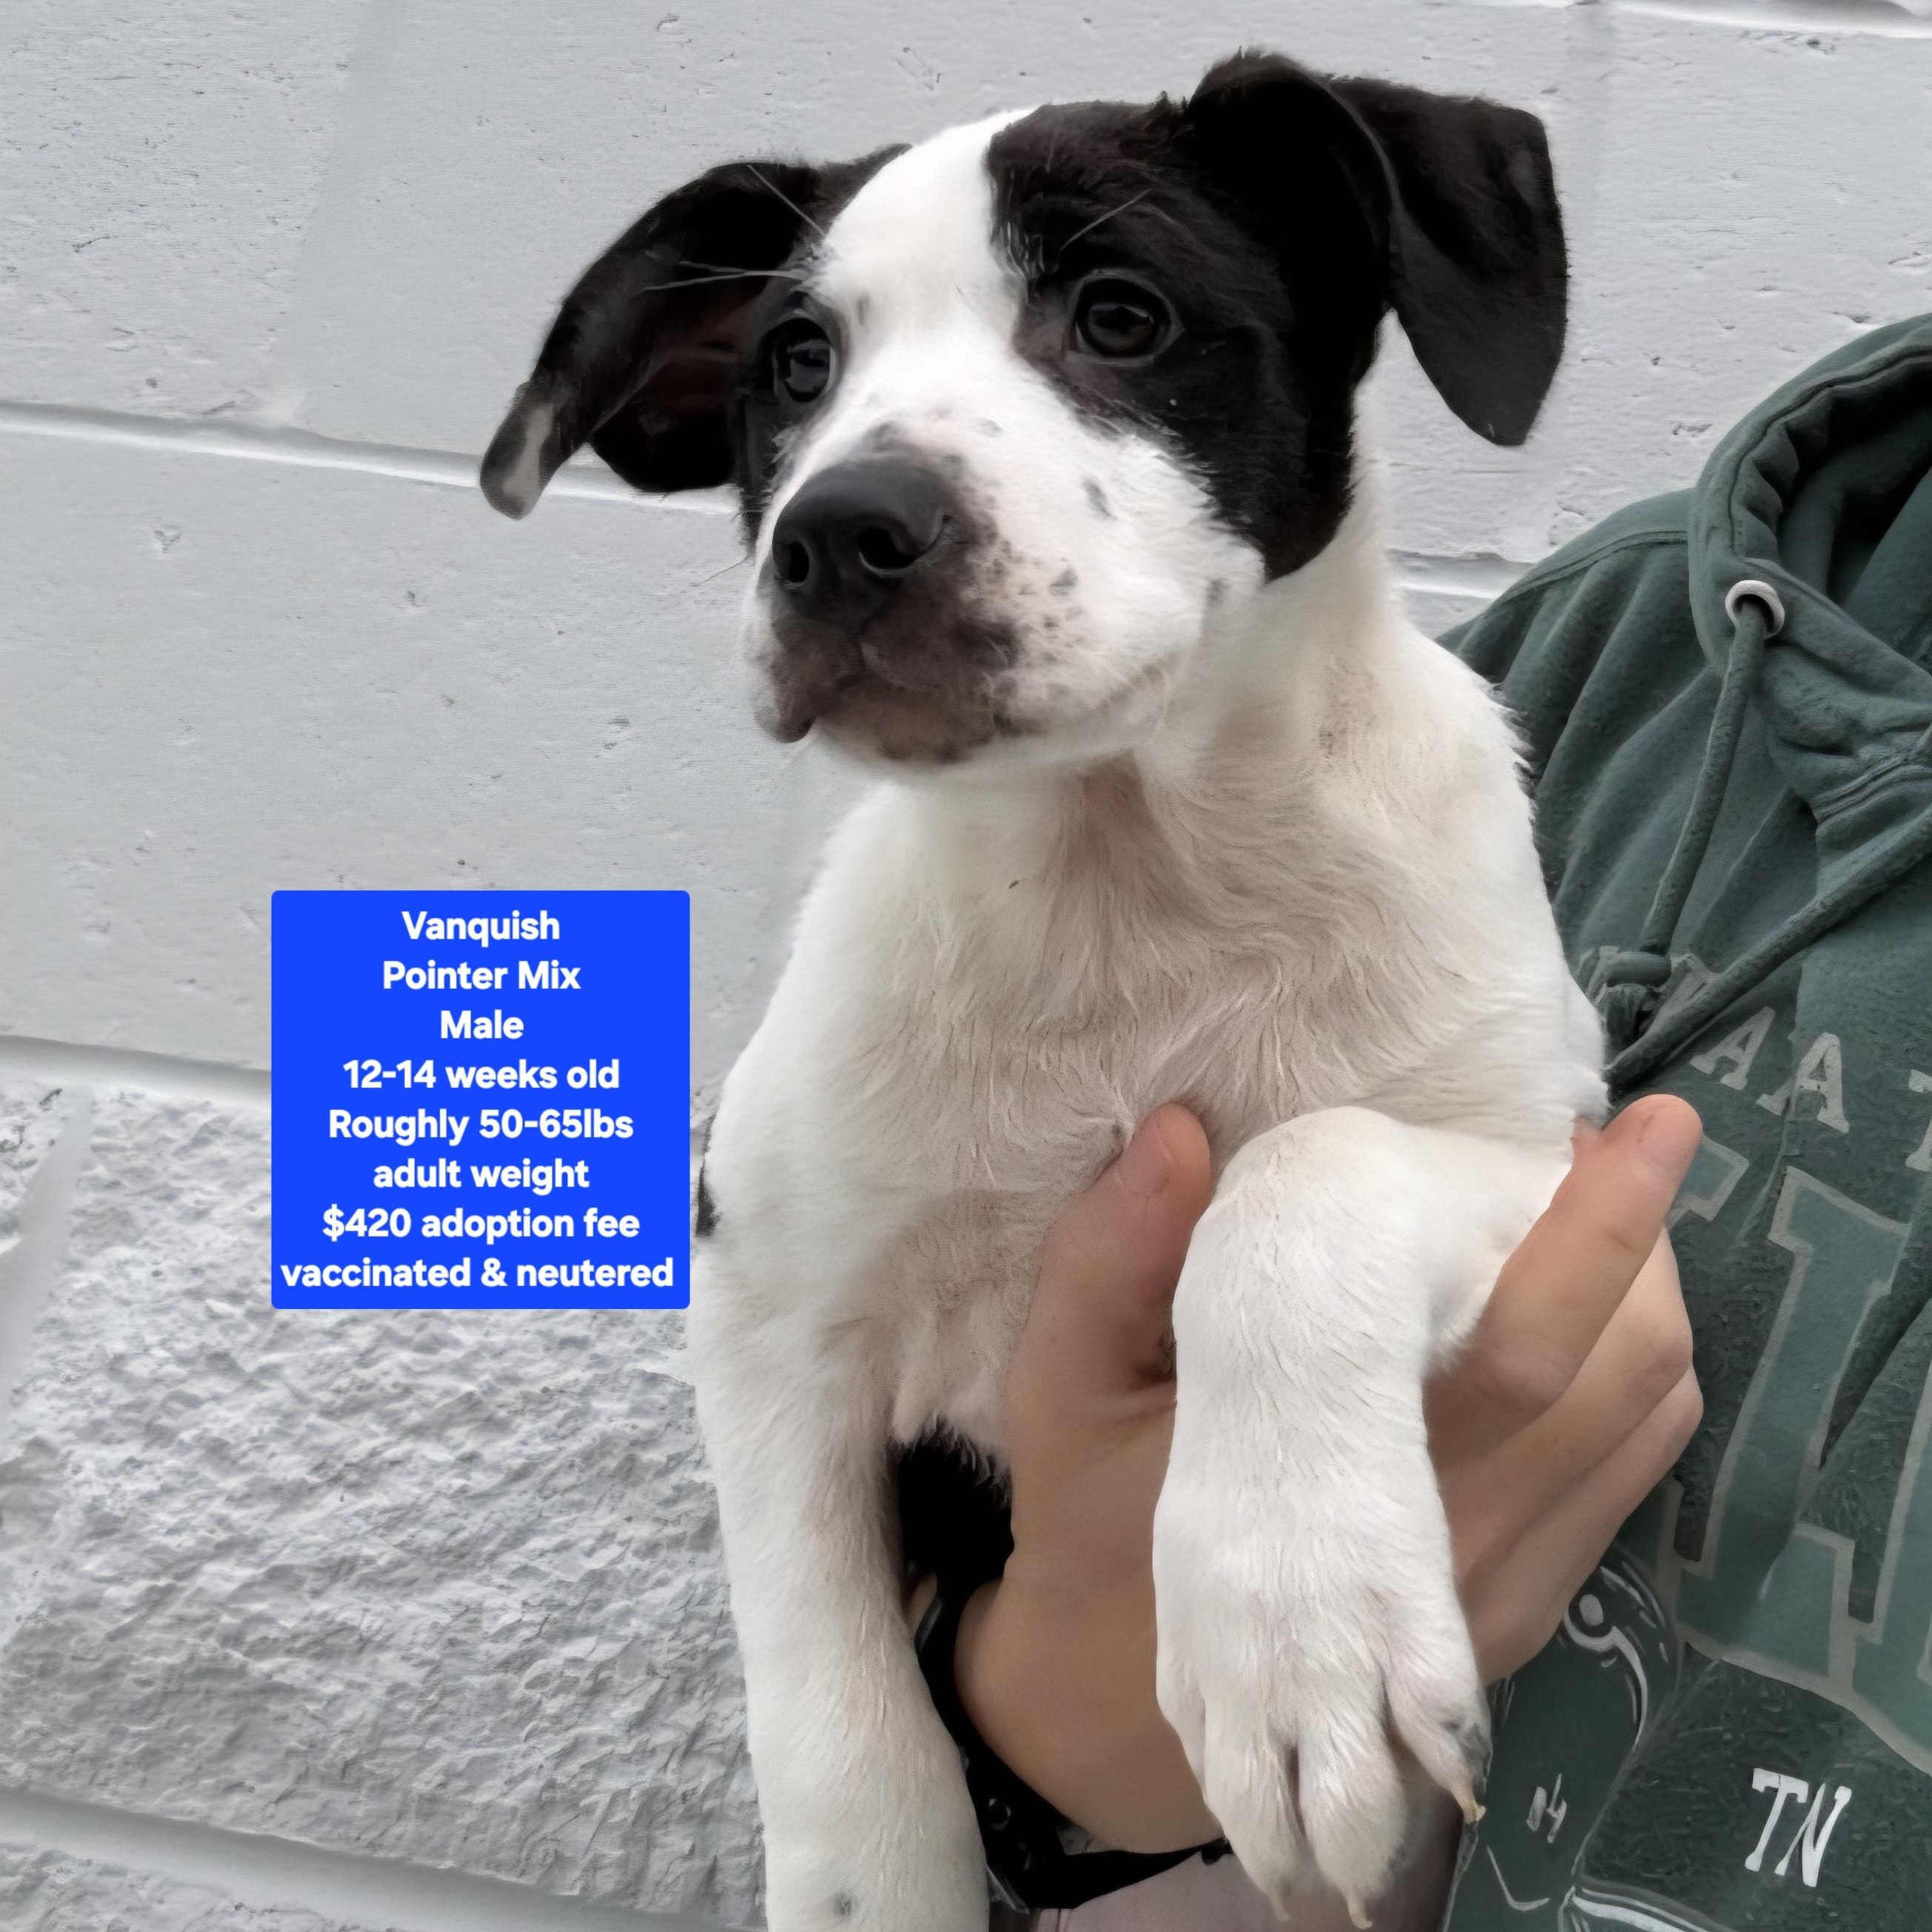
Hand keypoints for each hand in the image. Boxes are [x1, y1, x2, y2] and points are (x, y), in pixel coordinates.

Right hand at [951, 1096, 1702, 1860]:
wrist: (1113, 1720)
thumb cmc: (1086, 1533)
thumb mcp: (1060, 1395)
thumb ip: (1109, 1264)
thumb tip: (1179, 1133)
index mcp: (1353, 1490)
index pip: (1525, 1347)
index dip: (1598, 1230)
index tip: (1640, 1125)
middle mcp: (1465, 1544)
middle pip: (1629, 1375)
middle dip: (1642, 1241)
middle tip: (1573, 1149)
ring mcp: (1508, 1586)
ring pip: (1648, 1423)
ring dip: (1641, 1300)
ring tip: (1569, 1217)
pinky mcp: (1527, 1611)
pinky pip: (1629, 1471)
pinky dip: (1624, 1371)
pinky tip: (1553, 1316)